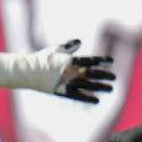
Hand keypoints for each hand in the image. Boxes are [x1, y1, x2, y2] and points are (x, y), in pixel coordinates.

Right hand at [0, 41, 115, 102]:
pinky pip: (77, 96)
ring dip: (101, 87)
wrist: (28, 71)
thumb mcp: (56, 50)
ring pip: (88, 85)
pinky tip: (97, 100)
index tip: (111, 62)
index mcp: (71, 60)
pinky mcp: (61, 91)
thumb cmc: (41, 59)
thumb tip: (79, 41)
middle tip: (114, 77)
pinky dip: (87, 98)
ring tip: (111, 89)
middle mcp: (71, 71)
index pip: (91, 60)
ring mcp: (67, 82)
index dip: (102, 61)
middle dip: (105, 75)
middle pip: (93, 73)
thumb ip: (69, 47)